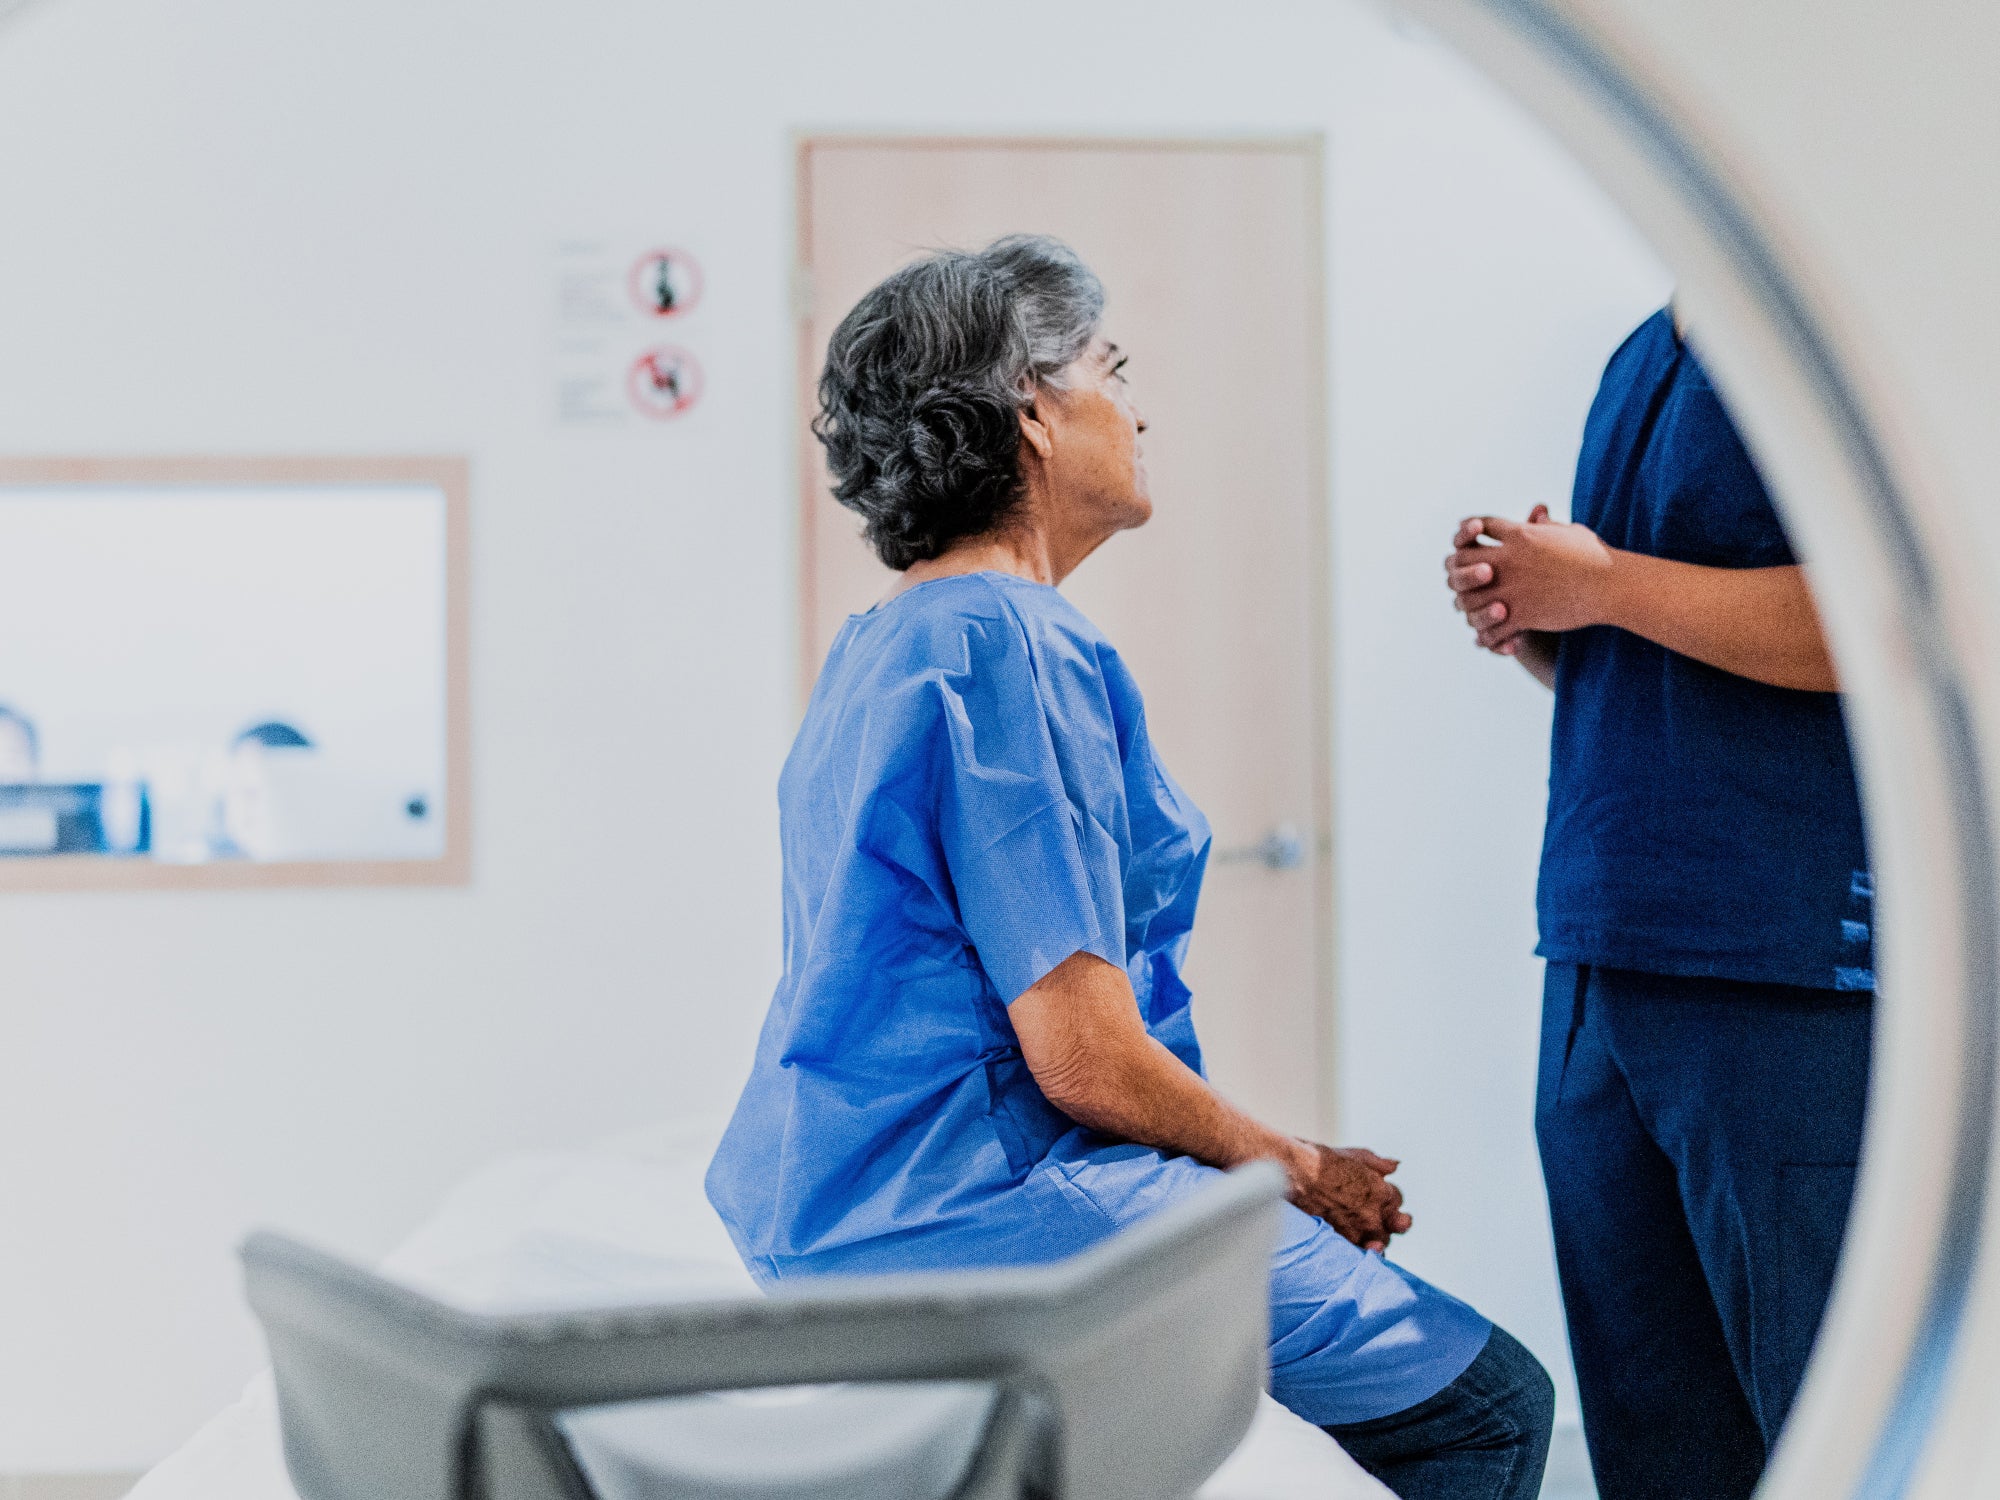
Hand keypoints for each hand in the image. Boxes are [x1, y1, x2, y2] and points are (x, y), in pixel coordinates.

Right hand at [1286, 1142, 1411, 1251]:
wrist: (1292, 1173)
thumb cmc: (1320, 1160)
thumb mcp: (1354, 1155)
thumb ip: (1378, 1164)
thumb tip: (1394, 1166)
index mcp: (1381, 1191)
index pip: (1397, 1199)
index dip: (1387, 1195)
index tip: (1376, 1194)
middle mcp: (1374, 1214)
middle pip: (1393, 1225)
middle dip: (1387, 1220)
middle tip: (1374, 1217)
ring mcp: (1357, 1230)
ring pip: (1380, 1243)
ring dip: (1376, 1238)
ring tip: (1368, 1234)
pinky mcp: (1340, 1240)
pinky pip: (1360, 1252)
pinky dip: (1361, 1249)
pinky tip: (1358, 1245)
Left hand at [1444, 505, 1617, 650]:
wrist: (1611, 585)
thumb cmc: (1595, 556)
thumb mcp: (1568, 532)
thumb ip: (1546, 525)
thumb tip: (1538, 512)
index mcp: (1520, 534)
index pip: (1480, 525)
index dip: (1472, 530)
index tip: (1472, 537)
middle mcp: (1509, 559)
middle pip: (1463, 559)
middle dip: (1459, 568)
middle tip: (1463, 576)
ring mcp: (1512, 588)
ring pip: (1468, 597)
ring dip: (1467, 603)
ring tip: (1473, 608)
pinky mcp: (1521, 614)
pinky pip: (1490, 628)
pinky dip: (1487, 634)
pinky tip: (1491, 634)